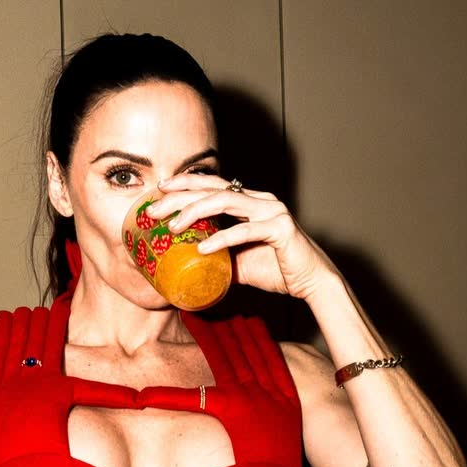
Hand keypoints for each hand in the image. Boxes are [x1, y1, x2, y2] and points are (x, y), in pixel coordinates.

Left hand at [149, 173, 337, 301]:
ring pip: (225, 202)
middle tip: (154, 208)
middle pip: (212, 190)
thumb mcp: (239, 264)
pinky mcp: (281, 228)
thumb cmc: (278, 270)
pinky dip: (221, 239)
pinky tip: (202, 248)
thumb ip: (217, 258)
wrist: (312, 283)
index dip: (186, 183)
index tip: (160, 188)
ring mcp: (272, 211)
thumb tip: (188, 268)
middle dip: (180, 197)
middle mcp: (260, 200)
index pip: (213, 185)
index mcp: (251, 203)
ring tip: (173, 226)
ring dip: (195, 212)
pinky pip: (244, 231)